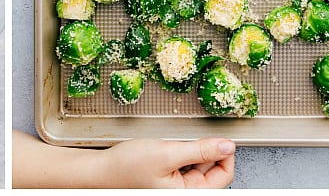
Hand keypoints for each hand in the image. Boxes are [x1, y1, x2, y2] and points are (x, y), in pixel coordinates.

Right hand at [95, 136, 235, 188]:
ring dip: (191, 153)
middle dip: (203, 151)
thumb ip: (200, 149)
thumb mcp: (167, 152)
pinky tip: (166, 151)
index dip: (224, 153)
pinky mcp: (170, 182)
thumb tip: (227, 146)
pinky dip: (181, 155)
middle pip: (212, 171)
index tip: (220, 138)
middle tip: (185, 141)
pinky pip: (185, 167)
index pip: (224, 175)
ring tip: (171, 147)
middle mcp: (185, 194)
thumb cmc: (127, 166)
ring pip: (198, 167)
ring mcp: (177, 189)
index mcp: (189, 194)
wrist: (101, 170)